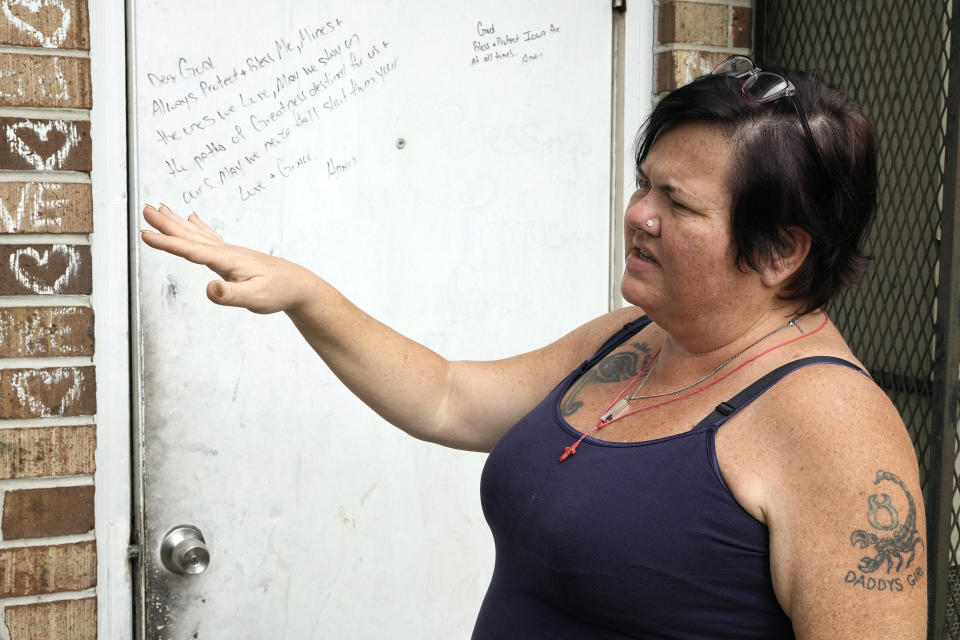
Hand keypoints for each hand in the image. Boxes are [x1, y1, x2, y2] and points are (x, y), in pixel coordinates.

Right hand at [140, 204, 316, 313]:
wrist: (298, 286)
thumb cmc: (278, 291)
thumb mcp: (254, 298)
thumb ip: (230, 294)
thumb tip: (209, 289)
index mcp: (226, 260)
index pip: (191, 250)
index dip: (167, 243)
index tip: (145, 235)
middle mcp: (225, 252)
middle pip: (190, 235)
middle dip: (165, 224)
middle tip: (144, 209)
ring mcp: (229, 252)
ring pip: (196, 234)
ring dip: (176, 222)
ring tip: (159, 209)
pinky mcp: (232, 257)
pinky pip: (208, 238)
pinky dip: (196, 227)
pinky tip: (192, 219)